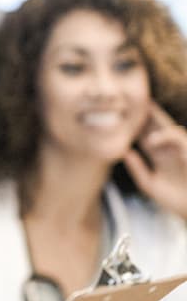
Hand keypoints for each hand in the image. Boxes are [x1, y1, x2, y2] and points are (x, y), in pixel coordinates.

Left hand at [124, 102, 186, 219]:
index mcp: (159, 156)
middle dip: (147, 114)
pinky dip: (167, 138)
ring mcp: (182, 150)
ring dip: (155, 125)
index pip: (145, 135)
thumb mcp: (149, 184)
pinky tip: (153, 142)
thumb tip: (124, 152)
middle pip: (157, 126)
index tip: (120, 112)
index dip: (134, 124)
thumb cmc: (175, 200)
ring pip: (170, 129)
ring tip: (142, 128)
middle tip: (134, 99)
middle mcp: (170, 150)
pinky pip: (181, 140)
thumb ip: (137, 168)